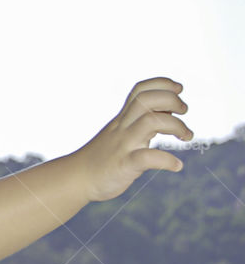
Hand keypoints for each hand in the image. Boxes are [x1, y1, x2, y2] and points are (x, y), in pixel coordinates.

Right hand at [72, 77, 192, 201]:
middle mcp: (122, 128)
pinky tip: (176, 166)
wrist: (77, 179)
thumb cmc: (102, 158)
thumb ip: (139, 123)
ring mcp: (123, 145)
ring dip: (176, 125)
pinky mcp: (124, 164)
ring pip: (150, 122)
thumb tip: (166, 116)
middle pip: (146, 100)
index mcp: (122, 119)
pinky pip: (147, 157)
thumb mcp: (119, 133)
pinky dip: (167, 160)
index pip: (140, 90)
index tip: (178, 90)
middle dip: (171, 99)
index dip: (162, 84)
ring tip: (187, 136)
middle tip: (183, 111)